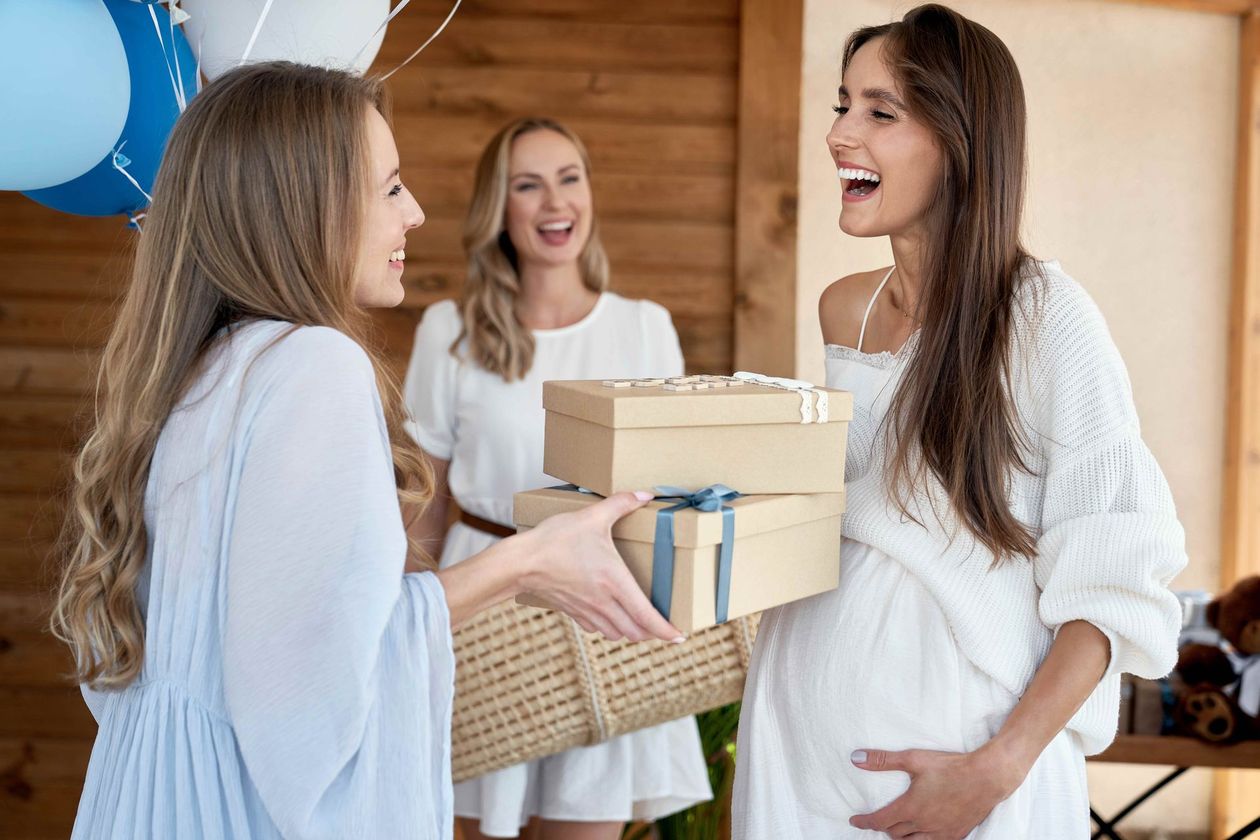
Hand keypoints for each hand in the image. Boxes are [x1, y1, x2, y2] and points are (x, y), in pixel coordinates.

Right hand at [515, 490, 683, 644]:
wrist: (520, 562)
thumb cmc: (555, 540)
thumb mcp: (591, 517)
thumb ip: (621, 504)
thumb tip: (644, 494)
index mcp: (615, 582)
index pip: (647, 616)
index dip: (666, 630)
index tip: (679, 636)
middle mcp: (604, 602)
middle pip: (636, 631)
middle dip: (652, 632)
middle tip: (663, 627)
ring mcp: (587, 610)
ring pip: (616, 633)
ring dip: (630, 631)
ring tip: (639, 622)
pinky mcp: (573, 611)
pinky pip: (596, 628)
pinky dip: (608, 627)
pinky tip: (609, 615)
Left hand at [848, 745, 1024, 838]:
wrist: (987, 777)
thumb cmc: (950, 766)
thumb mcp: (913, 759)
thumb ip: (883, 760)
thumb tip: (855, 759)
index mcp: (910, 807)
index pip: (879, 821)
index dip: (864, 822)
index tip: (855, 820)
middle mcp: (923, 824)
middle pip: (895, 833)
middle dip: (883, 827)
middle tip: (877, 820)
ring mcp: (941, 832)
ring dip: (901, 837)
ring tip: (896, 830)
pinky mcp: (957, 834)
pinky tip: (923, 835)